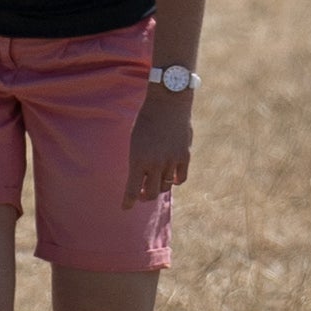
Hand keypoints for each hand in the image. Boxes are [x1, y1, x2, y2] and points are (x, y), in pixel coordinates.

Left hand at [127, 87, 192, 204]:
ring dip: (159, 185)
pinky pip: (180, 178)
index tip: (125, 208)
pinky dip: (175, 180)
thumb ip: (139, 161)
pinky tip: (171, 176)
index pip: (132, 189)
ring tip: (156, 180)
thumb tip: (142, 179)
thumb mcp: (135, 141)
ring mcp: (171, 160)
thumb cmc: (147, 120)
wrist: (167, 102)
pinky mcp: (185, 156)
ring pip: (165, 185)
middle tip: (142, 194)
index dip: (128, 201)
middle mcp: (155, 163)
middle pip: (150, 193)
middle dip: (144, 196)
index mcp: (138, 159)